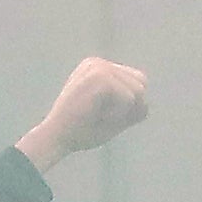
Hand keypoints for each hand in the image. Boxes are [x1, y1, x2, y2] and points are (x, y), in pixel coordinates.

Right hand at [15, 58, 149, 170]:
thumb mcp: (113, 118)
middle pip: (141, 83)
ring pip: (138, 92)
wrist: (56, 138)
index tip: (101, 113)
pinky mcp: (100, 76)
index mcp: (97, 68)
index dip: (129, 105)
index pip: (137, 82)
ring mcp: (98, 67)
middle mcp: (97, 62)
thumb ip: (131, 108)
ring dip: (122, 112)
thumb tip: (145, 103)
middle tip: (99, 116)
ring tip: (96, 114)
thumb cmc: (81, 131)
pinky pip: (130, 99)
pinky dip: (118, 114)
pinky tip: (96, 114)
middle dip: (129, 108)